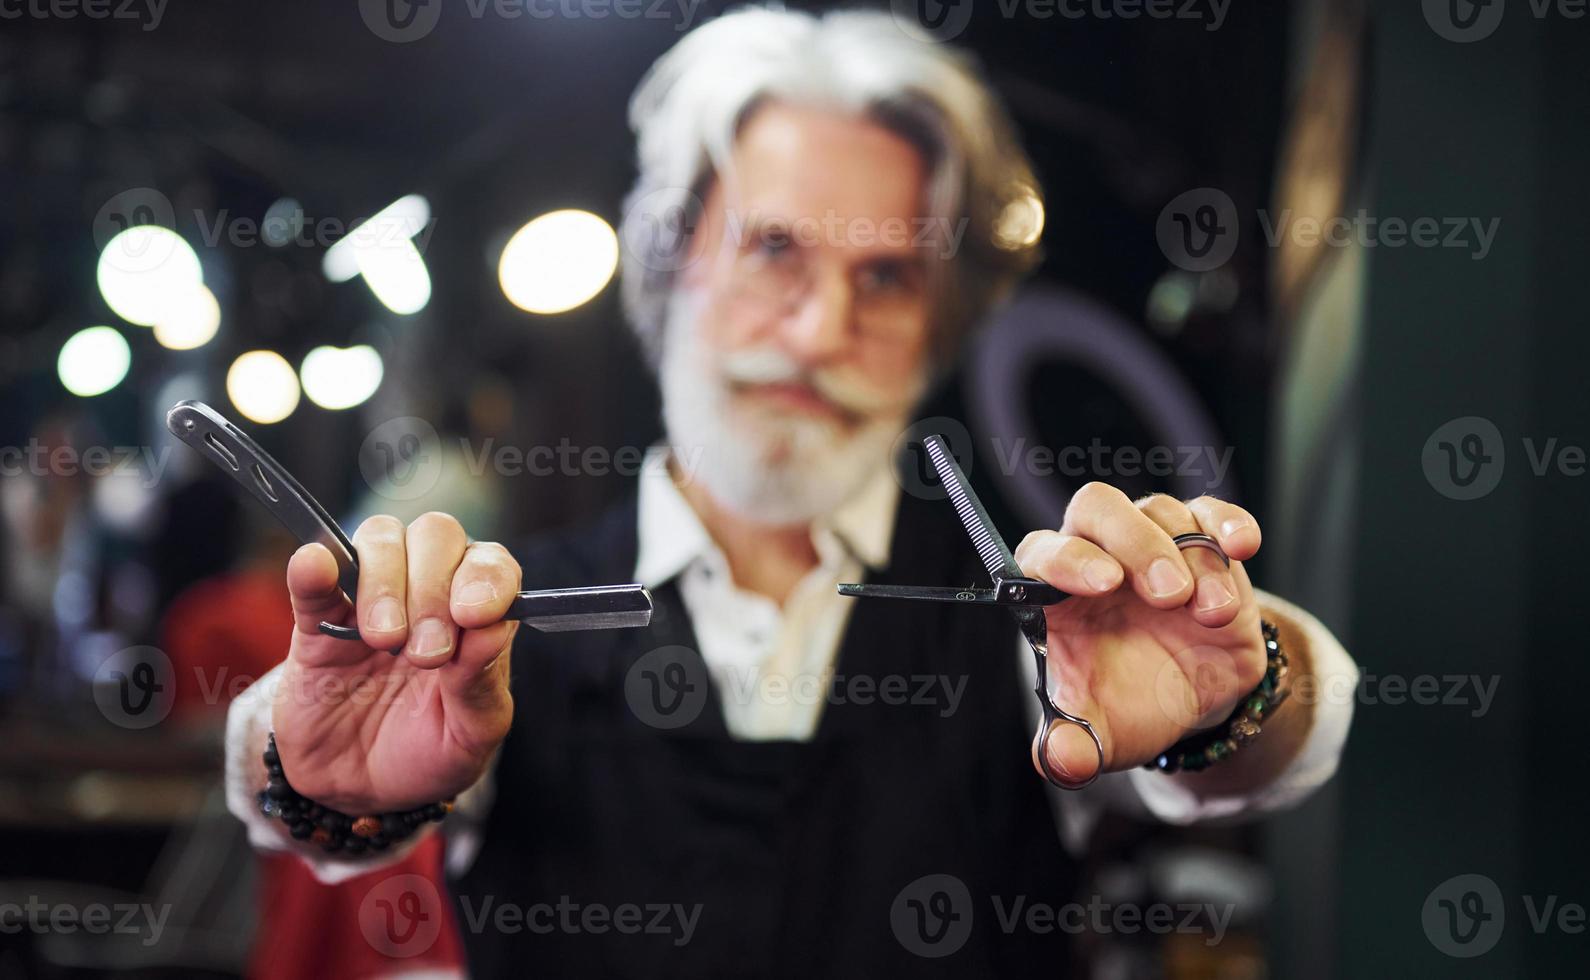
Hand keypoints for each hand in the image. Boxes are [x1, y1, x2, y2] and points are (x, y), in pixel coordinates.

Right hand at [270, 512, 519, 812]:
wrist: (358, 790)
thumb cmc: (428, 753)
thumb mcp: (470, 736)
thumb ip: (482, 685)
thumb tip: (493, 628)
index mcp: (475, 615)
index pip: (490, 564)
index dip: (485, 578)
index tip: (474, 614)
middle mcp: (427, 592)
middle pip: (436, 536)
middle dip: (433, 588)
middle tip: (426, 653)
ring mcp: (370, 601)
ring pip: (381, 540)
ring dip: (385, 582)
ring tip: (384, 641)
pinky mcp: (316, 623)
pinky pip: (314, 577)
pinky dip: (316, 567)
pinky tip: (316, 568)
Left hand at [1013, 485, 1265, 785]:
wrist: (1186, 702)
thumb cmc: (1127, 705)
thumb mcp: (1098, 735)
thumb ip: (1070, 748)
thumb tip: (1061, 760)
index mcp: (1057, 593)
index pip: (1042, 552)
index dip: (1066, 559)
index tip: (1101, 583)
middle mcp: (1100, 554)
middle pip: (1099, 508)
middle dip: (1135, 544)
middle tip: (1167, 595)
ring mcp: (1153, 542)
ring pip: (1162, 510)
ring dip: (1192, 556)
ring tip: (1209, 614)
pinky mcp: (1204, 545)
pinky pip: (1212, 511)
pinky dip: (1229, 522)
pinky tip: (1242, 547)